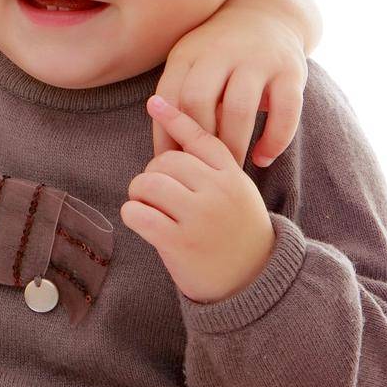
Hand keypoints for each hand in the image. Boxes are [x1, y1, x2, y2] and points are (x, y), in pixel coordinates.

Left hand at [122, 95, 275, 302]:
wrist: (255, 284)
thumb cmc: (237, 235)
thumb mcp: (237, 194)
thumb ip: (212, 168)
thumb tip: (173, 127)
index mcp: (233, 177)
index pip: (199, 138)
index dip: (175, 118)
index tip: (154, 102)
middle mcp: (218, 192)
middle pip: (165, 160)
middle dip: (153, 174)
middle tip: (158, 195)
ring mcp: (200, 217)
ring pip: (148, 182)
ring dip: (140, 194)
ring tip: (149, 208)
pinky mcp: (180, 242)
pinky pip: (138, 213)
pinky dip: (132, 214)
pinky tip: (141, 222)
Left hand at [155, 6, 305, 167]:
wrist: (267, 14)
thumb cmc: (218, 55)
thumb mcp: (191, 63)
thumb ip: (178, 98)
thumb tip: (164, 154)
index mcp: (189, 52)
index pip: (169, 96)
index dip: (167, 134)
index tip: (170, 165)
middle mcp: (220, 52)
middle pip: (198, 100)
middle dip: (198, 141)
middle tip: (201, 170)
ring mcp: (257, 59)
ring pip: (239, 108)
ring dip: (234, 145)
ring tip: (232, 168)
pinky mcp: (291, 71)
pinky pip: (285, 112)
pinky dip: (274, 141)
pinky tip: (263, 158)